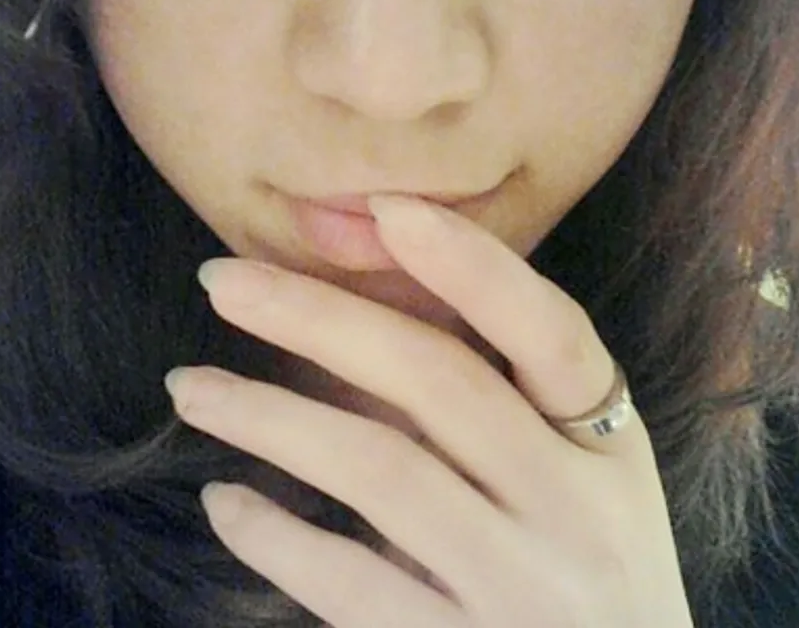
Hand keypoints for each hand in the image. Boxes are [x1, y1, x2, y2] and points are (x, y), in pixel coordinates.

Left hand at [164, 196, 693, 627]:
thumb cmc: (590, 567)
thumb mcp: (575, 480)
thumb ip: (492, 410)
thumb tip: (357, 325)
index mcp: (609, 445)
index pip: (554, 334)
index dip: (475, 266)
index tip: (387, 210)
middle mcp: (575, 509)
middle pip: (443, 385)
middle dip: (323, 319)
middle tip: (223, 282)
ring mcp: (521, 589)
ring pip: (383, 473)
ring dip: (271, 418)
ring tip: (190, 387)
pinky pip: (352, 586)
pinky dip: (277, 538)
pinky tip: (226, 504)